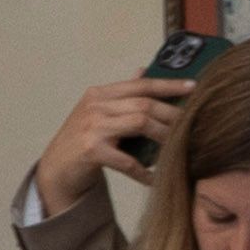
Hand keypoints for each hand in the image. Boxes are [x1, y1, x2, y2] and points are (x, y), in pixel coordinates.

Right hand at [26, 79, 186, 222]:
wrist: (55, 168)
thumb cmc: (82, 140)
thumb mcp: (98, 112)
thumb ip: (121, 95)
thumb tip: (144, 71)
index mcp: (98, 94)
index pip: (140, 84)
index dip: (168, 85)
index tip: (193, 87)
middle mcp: (94, 107)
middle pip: (144, 104)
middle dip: (172, 114)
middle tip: (193, 125)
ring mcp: (92, 128)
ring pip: (141, 124)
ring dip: (164, 137)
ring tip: (179, 147)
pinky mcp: (91, 151)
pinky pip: (128, 161)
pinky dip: (144, 171)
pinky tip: (154, 178)